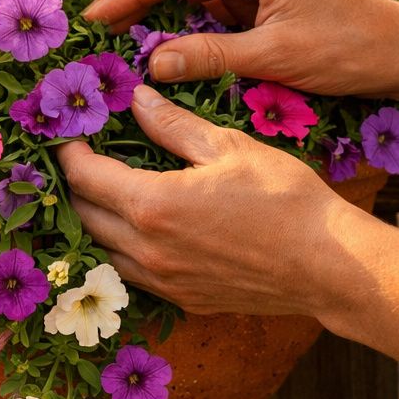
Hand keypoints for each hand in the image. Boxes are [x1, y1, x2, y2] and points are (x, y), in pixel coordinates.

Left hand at [57, 85, 378, 318]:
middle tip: (81, 159)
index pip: (83, 177)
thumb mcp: (228, 146)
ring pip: (102, 250)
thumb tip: (136, 98)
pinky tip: (137, 228)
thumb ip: (172, 124)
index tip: (70, 135)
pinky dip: (121, 249)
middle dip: (75, 186)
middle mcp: (146, 250)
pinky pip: (131, 274)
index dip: (68, 153)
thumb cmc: (286, 198)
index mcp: (151, 205)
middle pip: (82, 215)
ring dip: (94, 220)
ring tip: (104, 192)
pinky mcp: (181, 300)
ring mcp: (162, 281)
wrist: (330, 265)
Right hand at [84, 0, 398, 96]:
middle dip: (137, 2)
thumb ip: (209, 57)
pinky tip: (163, 46)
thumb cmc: (350, 51)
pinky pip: (215, 6)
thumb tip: (151, 63)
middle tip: (98, 34)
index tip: (94, 19)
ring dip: (160, 15)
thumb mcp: (274, 57)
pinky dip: (187, 26)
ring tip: (120, 43)